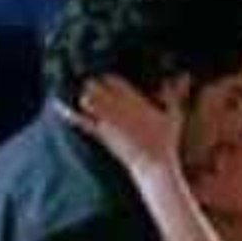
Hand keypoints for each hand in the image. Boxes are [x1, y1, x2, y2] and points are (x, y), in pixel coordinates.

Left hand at [72, 74, 188, 176]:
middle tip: (84, 79)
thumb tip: (184, 74)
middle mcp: (119, 108)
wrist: (155, 167)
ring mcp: (109, 121)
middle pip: (97, 85)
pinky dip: (69, 113)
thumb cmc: (166, 142)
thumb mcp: (174, 115)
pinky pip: (82, 122)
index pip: (114, 80)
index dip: (107, 76)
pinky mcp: (102, 134)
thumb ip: (174, 94)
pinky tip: (57, 105)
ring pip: (88, 99)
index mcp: (134, 100)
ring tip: (74, 87)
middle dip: (91, 81)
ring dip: (82, 93)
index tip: (103, 73)